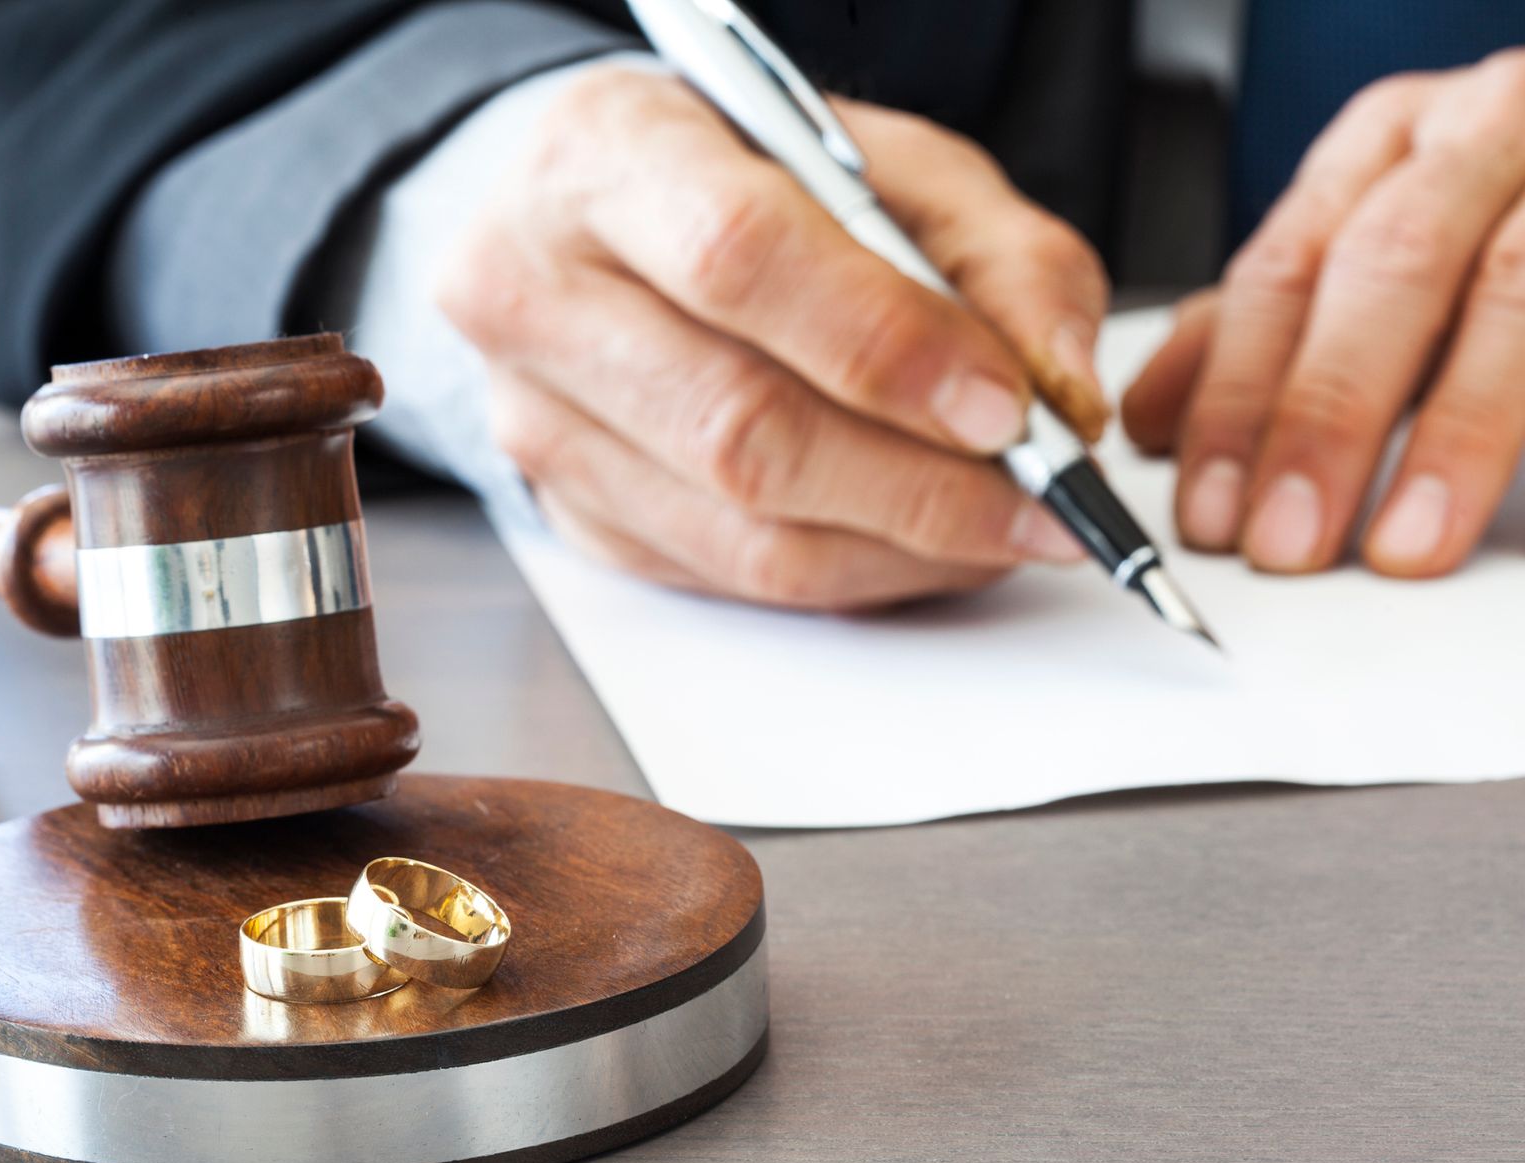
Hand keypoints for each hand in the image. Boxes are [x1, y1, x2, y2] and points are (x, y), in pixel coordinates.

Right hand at [437, 66, 1108, 609]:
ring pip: (737, 531)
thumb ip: (993, 252)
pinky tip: (915, 541)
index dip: (886, 347)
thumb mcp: (884, 161)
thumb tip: (1058, 389)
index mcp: (606, 154)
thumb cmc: (739, 179)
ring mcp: (536, 418)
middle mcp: (536, 290)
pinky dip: (849, 574)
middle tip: (1040, 502)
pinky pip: (728, 578)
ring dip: (899, 548)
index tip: (1006, 408)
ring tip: (1002, 527)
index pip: (740, 260)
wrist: (593, 224)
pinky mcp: (566, 512)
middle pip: (737, 425)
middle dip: (917, 484)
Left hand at [1124, 51, 1524, 576]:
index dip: (1236, 399)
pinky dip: (1524, 420)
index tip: (1209, 513)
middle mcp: (1476, 136)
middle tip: (1284, 538)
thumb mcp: (1361, 256)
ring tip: (1404, 543)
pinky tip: (1491, 502)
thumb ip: (1260, 329)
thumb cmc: (1488, 219)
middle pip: (1385, 271)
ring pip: (1509, 293)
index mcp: (1381, 145)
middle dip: (1324, 416)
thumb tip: (1148, 422)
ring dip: (1451, 434)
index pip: (1280, 273)